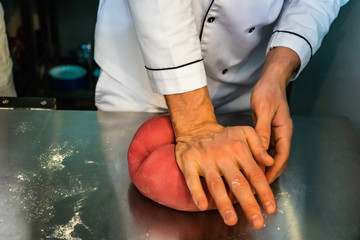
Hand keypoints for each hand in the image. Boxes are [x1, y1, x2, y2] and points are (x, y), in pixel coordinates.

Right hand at [175, 123, 275, 227]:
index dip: (264, 192)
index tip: (270, 209)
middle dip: (248, 203)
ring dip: (224, 204)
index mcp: (239, 149)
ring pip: (216, 184)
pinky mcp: (189, 162)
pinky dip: (197, 193)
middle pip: (238, 183)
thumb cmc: (224, 136)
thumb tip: (270, 162)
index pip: (255, 174)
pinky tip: (202, 206)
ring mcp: (205, 160)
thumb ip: (259, 146)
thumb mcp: (245, 132)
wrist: (196, 128)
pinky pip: (192, 179)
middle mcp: (223, 155)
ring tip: (232, 220)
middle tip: (257, 222)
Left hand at [251, 47, 298, 182]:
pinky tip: (249, 162)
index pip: (282, 156)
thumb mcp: (263, 109)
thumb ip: (262, 130)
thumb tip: (261, 151)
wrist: (270, 80)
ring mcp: (276, 133)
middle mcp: (282, 134)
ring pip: (272, 155)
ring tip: (251, 177)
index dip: (274, 171)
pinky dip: (259, 157)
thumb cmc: (268, 92)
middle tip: (255, 184)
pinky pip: (265, 148)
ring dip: (263, 166)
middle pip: (278, 159)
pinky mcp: (268, 130)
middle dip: (269, 172)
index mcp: (284, 130)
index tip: (263, 183)